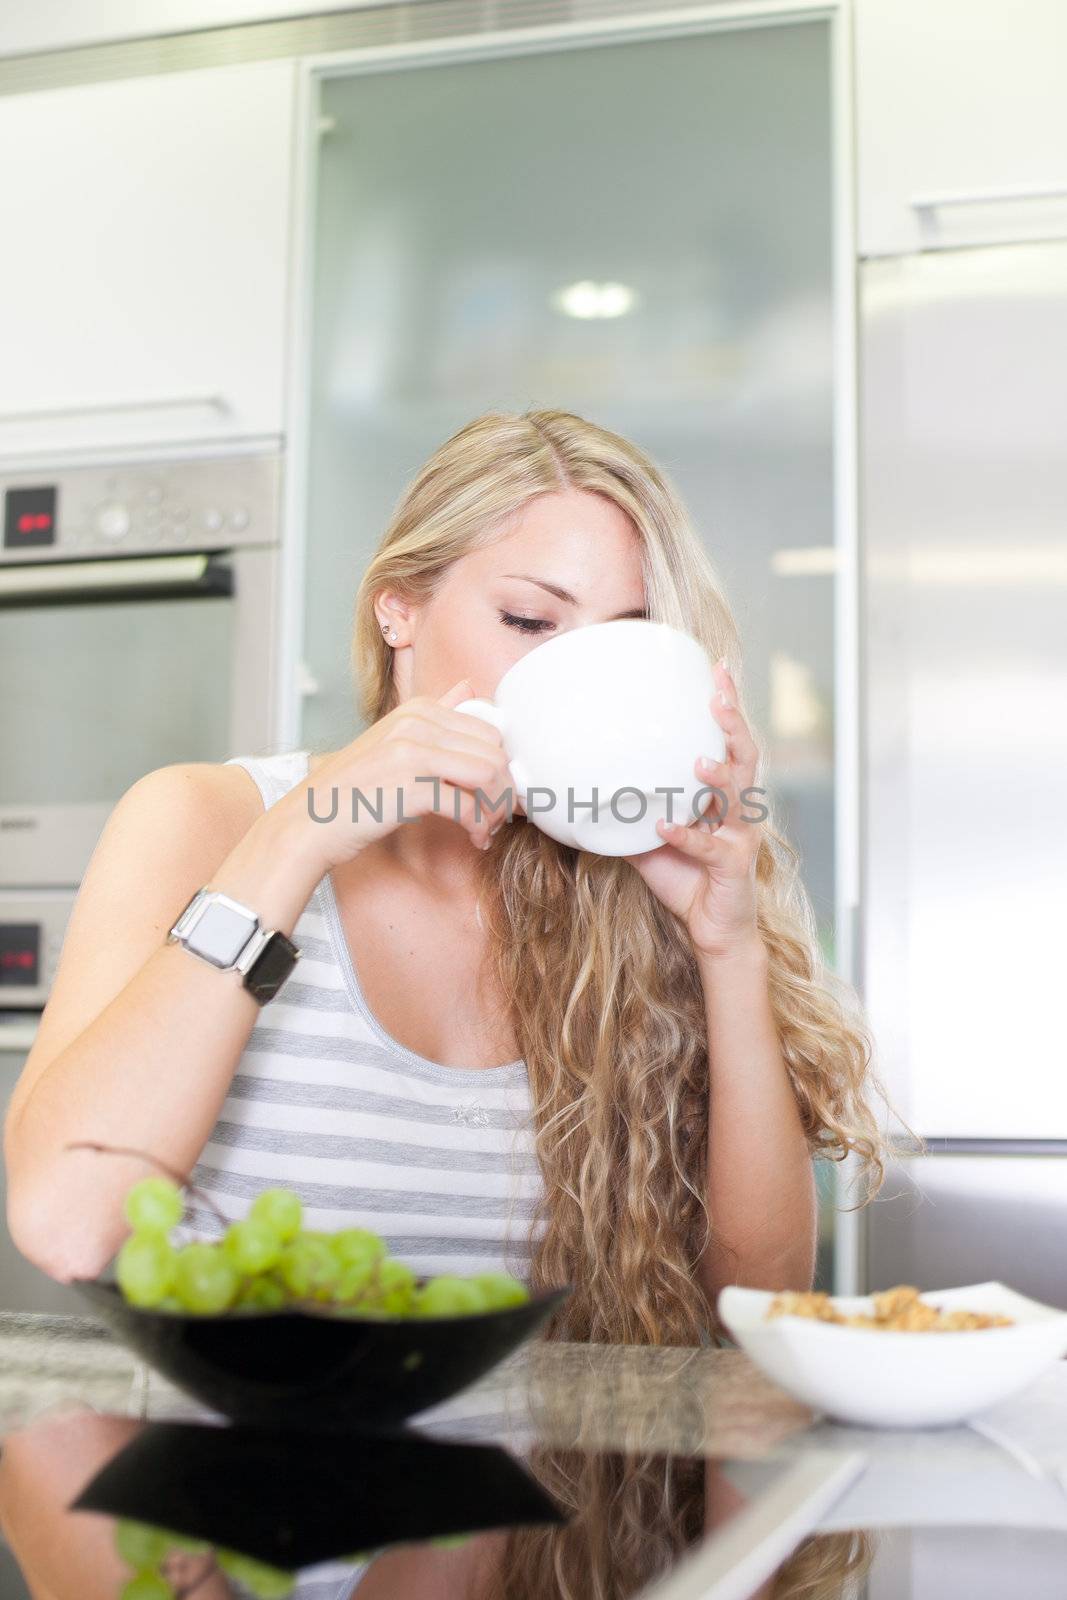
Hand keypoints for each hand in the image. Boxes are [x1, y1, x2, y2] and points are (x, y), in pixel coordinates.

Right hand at [276, 679, 517, 870]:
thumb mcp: (392, 739)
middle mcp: (417, 723)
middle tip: (495, 816)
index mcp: (418, 709)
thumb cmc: (352, 790)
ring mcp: (412, 752)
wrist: (307, 822)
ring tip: (485, 828)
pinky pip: (469, 805)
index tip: (493, 792)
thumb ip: (435, 714)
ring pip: (489, 775)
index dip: (501, 765)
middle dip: (504, 789)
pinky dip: (478, 826)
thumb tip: (470, 686)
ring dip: (496, 808)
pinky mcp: (410, 788)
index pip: (490, 729)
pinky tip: (473, 838)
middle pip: (496, 751)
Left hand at [622, 660, 764, 960]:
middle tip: (717, 695)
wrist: (712, 930)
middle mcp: (739, 810)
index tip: (718, 669)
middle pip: (745, 757)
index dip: (728, 706)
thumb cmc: (687, 879)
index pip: (730, 742)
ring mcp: (741, 838)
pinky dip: (686, 835)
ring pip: (738, 797)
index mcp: (724, 796)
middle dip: (733, 724)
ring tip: (698, 759)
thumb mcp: (650, 840)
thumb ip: (627, 814)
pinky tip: (664, 825)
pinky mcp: (735, 867)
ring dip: (718, 776)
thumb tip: (583, 792)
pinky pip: (710, 847)